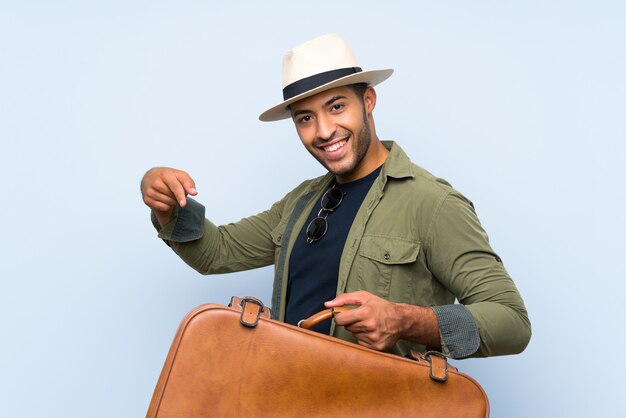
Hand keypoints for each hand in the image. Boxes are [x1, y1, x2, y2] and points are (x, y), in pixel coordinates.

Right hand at [140, 167, 197, 225]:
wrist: (151, 176)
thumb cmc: (170, 177)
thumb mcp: (181, 176)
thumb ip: (189, 183)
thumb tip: (194, 193)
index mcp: (165, 174)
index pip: (175, 186)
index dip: (180, 195)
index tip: (184, 204)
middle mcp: (155, 182)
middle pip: (173, 197)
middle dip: (177, 196)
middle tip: (173, 189)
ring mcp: (149, 191)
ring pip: (168, 203)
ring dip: (172, 201)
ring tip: (168, 193)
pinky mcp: (146, 199)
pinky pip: (163, 207)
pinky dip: (167, 205)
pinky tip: (163, 198)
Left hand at [325, 291, 440, 351]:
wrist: (401, 320)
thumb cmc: (380, 307)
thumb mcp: (363, 297)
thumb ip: (344, 299)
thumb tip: (327, 305)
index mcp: (365, 313)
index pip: (340, 320)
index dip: (340, 317)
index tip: (344, 315)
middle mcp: (369, 326)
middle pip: (347, 328)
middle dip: (351, 322)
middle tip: (362, 318)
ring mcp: (373, 338)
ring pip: (354, 335)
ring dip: (358, 330)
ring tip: (370, 325)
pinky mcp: (376, 347)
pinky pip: (361, 343)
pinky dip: (364, 338)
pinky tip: (373, 333)